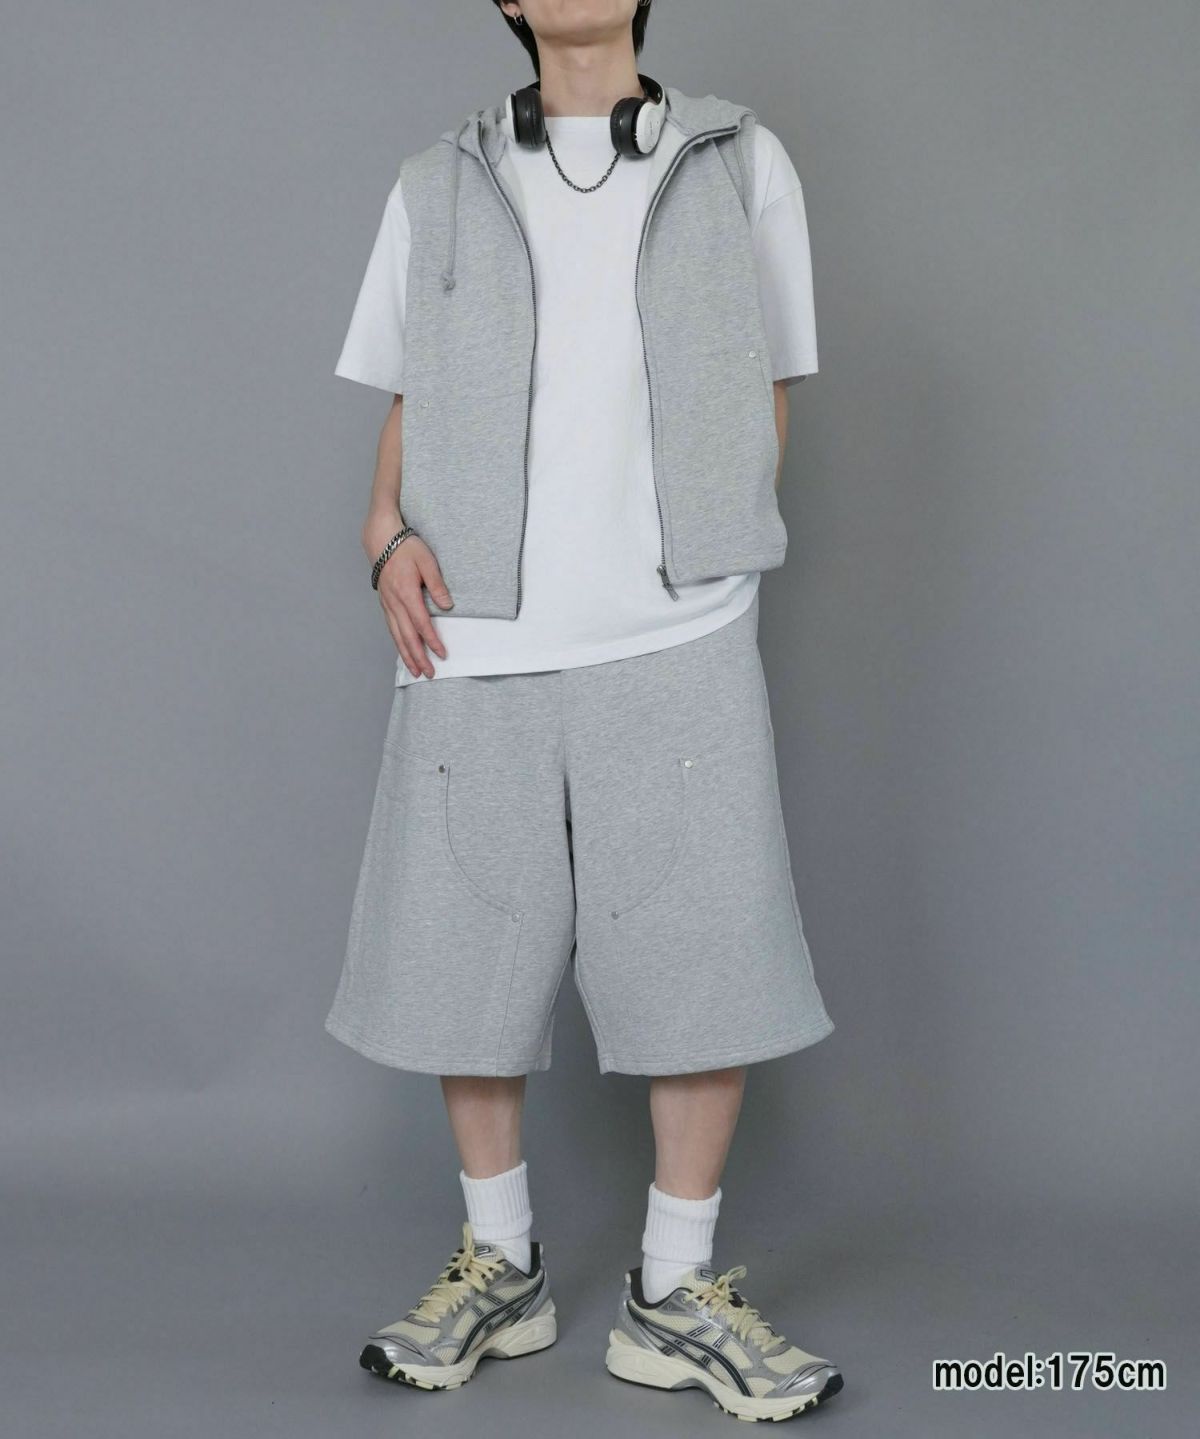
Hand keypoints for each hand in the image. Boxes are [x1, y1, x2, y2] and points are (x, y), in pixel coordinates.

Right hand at [373, 533, 452, 678]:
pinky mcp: (385, 604)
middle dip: (419, 657)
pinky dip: (398, 644)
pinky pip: (392, 629)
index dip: (432, 641)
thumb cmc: (407, 548)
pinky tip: (404, 652)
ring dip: (407, 655)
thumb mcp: (427, 561)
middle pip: (407, 636)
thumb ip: (437, 584)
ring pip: (397, 636)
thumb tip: (448, 606)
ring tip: (416, 672)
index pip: (421, 623)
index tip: (442, 654)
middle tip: (429, 673)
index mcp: (406, 593)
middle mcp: (394, 603)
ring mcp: (387, 605)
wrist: (382, 540)